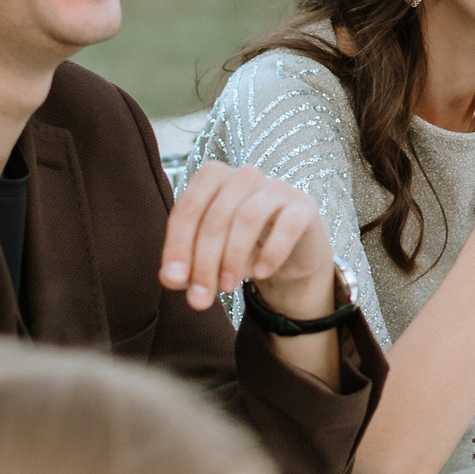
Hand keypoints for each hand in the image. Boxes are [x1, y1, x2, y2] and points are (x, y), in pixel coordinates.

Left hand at [160, 162, 337, 317]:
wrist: (290, 254)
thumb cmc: (241, 249)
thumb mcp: (208, 260)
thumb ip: (186, 268)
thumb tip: (170, 278)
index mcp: (213, 178)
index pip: (188, 208)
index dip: (178, 245)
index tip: (174, 279)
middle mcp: (244, 175)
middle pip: (216, 216)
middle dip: (204, 261)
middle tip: (200, 298)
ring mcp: (277, 187)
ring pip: (248, 217)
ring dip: (233, 257)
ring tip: (227, 287)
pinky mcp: (304, 206)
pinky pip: (287, 225)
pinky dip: (272, 252)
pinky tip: (260, 273)